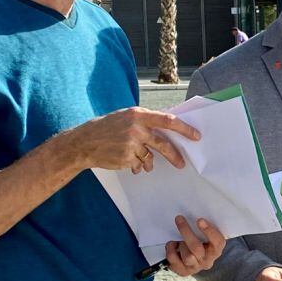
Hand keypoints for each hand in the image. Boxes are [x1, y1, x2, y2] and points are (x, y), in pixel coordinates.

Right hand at [66, 107, 200, 173]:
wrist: (85, 141)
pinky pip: (139, 165)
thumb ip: (146, 121)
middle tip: (181, 163)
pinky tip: (125, 160)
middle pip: (163, 144)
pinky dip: (136, 165)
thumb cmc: (108, 127)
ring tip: (138, 159)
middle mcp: (136, 128)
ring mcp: (131, 144)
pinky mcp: (127, 158)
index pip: (168, 120)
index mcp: (139, 115)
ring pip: (149, 157)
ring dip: (147, 161)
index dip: (184, 129)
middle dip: (174, 155)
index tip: (196, 135)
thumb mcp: (127, 117)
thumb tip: (169, 128)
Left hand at [164, 217, 224, 276]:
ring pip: (187, 256)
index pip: (217, 242)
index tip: (199, 220)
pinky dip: (170, 249)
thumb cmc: (201, 243)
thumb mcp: (206, 236)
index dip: (209, 231)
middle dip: (186, 232)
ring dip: (180, 244)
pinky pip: (174, 260)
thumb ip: (203, 228)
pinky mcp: (183, 272)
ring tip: (179, 240)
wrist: (196, 260)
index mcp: (216, 250)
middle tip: (179, 218)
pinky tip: (173, 245)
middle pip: (196, 248)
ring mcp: (195, 268)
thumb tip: (191, 214)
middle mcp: (207, 261)